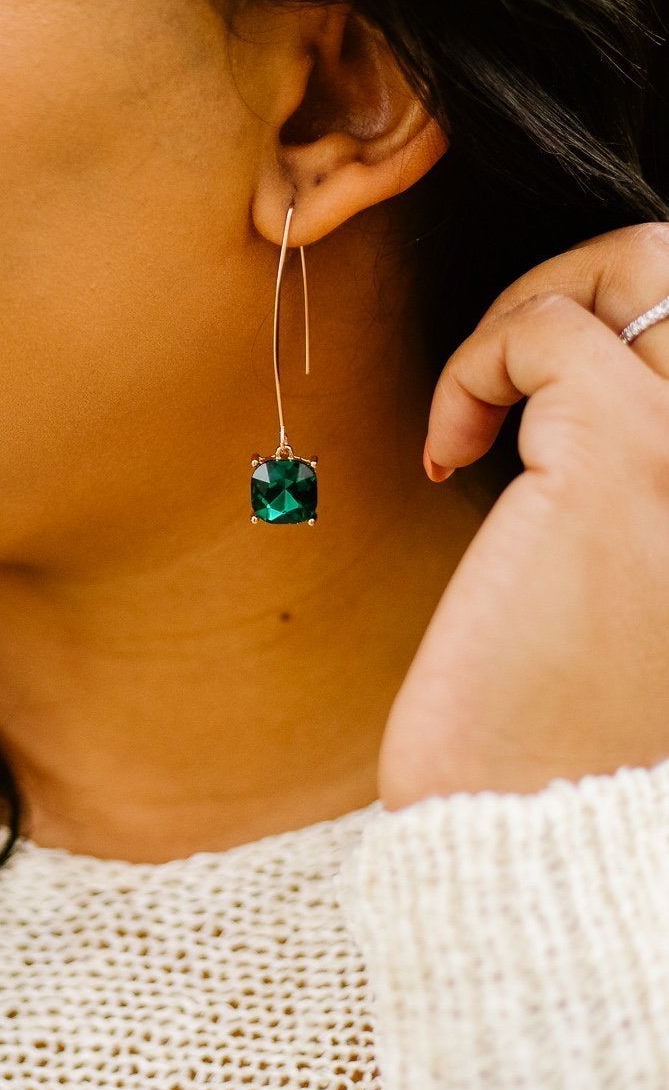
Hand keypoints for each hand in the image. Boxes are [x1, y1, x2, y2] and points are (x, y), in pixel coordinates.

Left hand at [378, 223, 668, 810]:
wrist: (527, 828)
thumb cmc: (563, 718)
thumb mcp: (629, 574)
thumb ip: (635, 476)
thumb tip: (582, 366)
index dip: (634, 320)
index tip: (546, 398)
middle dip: (586, 279)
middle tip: (510, 367)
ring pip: (641, 261)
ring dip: (532, 309)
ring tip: (478, 409)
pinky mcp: (618, 458)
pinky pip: (544, 331)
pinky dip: (475, 363)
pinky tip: (448, 454)